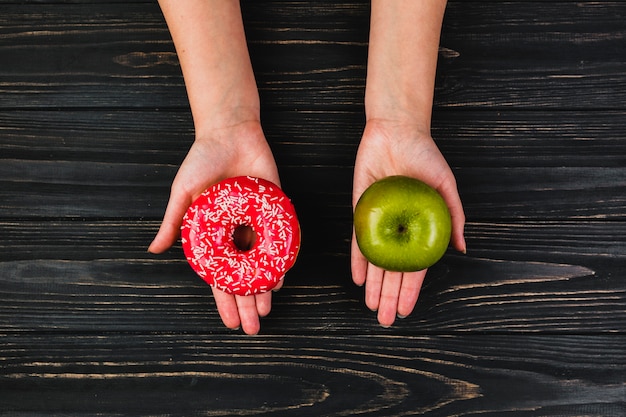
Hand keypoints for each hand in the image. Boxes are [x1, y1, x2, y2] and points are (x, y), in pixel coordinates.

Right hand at [148, 121, 281, 334]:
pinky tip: (282, 278)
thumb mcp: (183, 192)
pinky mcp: (275, 211)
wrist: (230, 132)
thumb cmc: (202, 160)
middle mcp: (236, 235)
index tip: (230, 323)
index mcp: (214, 235)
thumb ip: (172, 222)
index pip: (220, 276)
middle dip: (248, 302)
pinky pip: (280, 240)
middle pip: (244, 276)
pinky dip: (281, 259)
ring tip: (267, 310)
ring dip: (265, 288)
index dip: (225, 300)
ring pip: (262, 264)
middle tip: (254, 327)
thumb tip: (153, 250)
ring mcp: (256, 224)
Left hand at [351, 119, 465, 326]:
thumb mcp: (446, 186)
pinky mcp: (361, 210)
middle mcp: (399, 228)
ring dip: (374, 284)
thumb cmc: (425, 156)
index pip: (415, 265)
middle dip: (390, 294)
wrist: (396, 131)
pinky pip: (358, 239)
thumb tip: (461, 248)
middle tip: (385, 318)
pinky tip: (358, 278)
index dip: (411, 288)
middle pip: (393, 268)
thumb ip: (453, 217)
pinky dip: (357, 259)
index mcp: (420, 226)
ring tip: (372, 306)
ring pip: (375, 260)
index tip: (406, 309)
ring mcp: (379, 221)